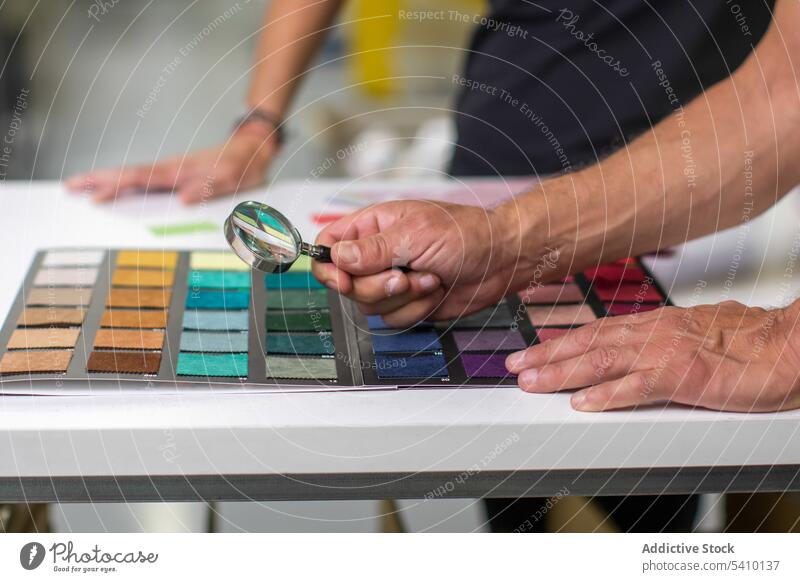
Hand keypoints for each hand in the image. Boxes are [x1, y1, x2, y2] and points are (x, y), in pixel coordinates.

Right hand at [64, 132, 276, 203]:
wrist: (253, 149)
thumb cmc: (242, 165)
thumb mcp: (231, 178)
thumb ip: (209, 188)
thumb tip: (183, 199)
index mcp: (178, 171)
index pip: (140, 178)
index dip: (116, 187)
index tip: (94, 195)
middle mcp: (170, 170)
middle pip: (128, 175)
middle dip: (98, 180)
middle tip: (69, 187)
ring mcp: (171, 172)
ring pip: (132, 177)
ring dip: (106, 181)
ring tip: (80, 187)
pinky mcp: (175, 176)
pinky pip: (144, 181)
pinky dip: (125, 185)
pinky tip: (115, 190)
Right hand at [312, 200, 550, 326]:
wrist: (502, 260)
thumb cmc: (466, 234)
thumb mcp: (415, 234)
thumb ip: (373, 249)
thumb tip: (336, 257)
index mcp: (372, 226)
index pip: (328, 245)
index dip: (328, 267)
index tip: (343, 281)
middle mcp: (377, 255)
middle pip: (346, 285)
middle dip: (377, 287)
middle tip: (404, 275)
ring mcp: (391, 281)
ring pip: (370, 306)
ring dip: (404, 297)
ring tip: (430, 277)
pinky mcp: (407, 303)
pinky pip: (394, 320)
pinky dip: (417, 309)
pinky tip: (436, 291)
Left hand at [506, 301, 799, 411]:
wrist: (790, 345)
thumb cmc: (749, 342)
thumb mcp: (693, 333)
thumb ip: (661, 340)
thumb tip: (635, 345)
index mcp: (655, 324)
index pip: (596, 331)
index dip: (561, 342)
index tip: (532, 351)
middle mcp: (654, 333)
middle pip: (588, 342)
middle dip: (547, 355)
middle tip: (515, 366)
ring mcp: (666, 353)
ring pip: (601, 360)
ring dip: (562, 372)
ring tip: (532, 382)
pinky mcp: (684, 377)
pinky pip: (637, 387)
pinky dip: (606, 395)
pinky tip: (582, 403)